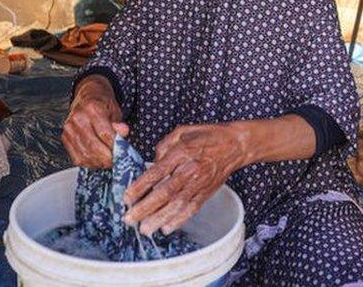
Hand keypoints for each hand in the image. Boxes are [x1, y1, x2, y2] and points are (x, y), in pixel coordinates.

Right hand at [62, 75, 127, 168]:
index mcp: (92, 109)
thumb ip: (119, 124)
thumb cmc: (102, 105)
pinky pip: (77, 157)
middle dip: (107, 158)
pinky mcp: (65, 138)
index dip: (114, 146)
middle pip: (93, 146)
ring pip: (84, 154)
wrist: (86, 98)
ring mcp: (69, 129)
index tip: (122, 153)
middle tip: (116, 161)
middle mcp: (78, 119)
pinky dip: (89, 163)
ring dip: (98, 162)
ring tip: (108, 161)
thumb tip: (123, 133)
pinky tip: (97, 161)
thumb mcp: (115, 111)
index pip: (104, 134)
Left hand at [123, 123, 245, 235]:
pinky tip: (167, 228)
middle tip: (129, 219)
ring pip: (178, 204)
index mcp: (182, 152)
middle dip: (145, 207)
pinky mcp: (207, 192)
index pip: (157, 172)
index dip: (140, 186)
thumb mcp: (182, 132)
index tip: (126, 198)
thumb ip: (164, 146)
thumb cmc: (208, 136)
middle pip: (165, 192)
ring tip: (145, 229)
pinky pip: (193, 208)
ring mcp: (200, 182)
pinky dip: (180, 220)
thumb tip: (151, 164)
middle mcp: (191, 169)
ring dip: (160, 218)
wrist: (236, 144)